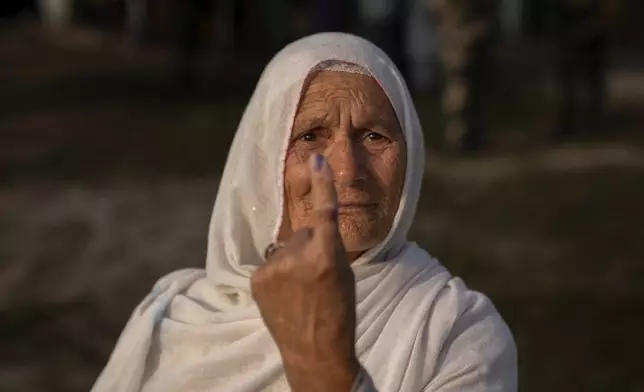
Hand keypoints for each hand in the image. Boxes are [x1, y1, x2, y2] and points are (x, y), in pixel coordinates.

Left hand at [251, 154, 358, 391]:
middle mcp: (296, 258)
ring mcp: (272, 269)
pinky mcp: (256, 280)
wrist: (315, 353)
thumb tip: (311, 229)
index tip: (317, 159)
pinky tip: (286, 294)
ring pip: (286, 248)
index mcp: (325, 257)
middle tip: (317, 278)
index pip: (325, 212)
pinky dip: (278, 273)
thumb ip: (328, 247)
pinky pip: (271, 263)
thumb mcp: (344, 275)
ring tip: (300, 290)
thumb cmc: (339, 314)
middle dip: (310, 246)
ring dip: (293, 260)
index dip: (323, 183)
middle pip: (303, 233)